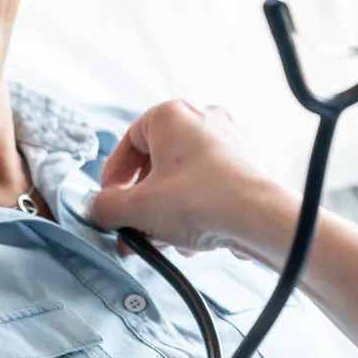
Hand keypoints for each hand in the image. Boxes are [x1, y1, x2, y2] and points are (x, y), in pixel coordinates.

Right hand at [90, 101, 297, 261]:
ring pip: (181, 179)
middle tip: (132, 229)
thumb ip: (106, 207)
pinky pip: (206, 187)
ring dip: (166, 212)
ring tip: (162, 242)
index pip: (128, 142)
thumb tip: (98, 209)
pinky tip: (190, 241)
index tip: (109, 202)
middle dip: (142, 203)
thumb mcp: (137, 208)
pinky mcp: (244, 165)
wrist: (259, 217)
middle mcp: (201, 119)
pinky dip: (193, 211)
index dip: (114, 177)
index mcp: (170, 115)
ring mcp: (226, 141)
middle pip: (155, 164)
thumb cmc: (199, 201)